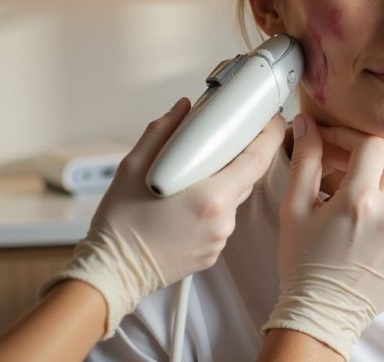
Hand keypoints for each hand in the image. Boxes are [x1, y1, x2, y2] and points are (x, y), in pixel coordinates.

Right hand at [42, 98, 285, 337]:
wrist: (112, 273)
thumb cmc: (120, 224)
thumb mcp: (133, 167)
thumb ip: (162, 131)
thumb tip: (182, 109)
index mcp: (211, 196)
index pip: (257, 160)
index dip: (270, 136)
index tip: (271, 121)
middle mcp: (222, 220)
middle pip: (246, 178)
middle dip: (238, 157)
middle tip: (221, 142)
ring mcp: (220, 240)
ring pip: (232, 199)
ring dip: (221, 184)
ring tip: (189, 180)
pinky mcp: (213, 254)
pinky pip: (220, 221)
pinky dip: (210, 208)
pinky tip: (183, 208)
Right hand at [262, 115, 383, 359]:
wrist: (320, 314)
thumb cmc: (302, 261)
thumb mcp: (295, 208)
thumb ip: (306, 160)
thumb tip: (308, 123)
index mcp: (359, 198)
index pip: (372, 146)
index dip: (353, 143)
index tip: (339, 151)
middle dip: (364, 181)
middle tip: (340, 202)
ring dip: (380, 206)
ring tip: (354, 230)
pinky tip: (368, 248)